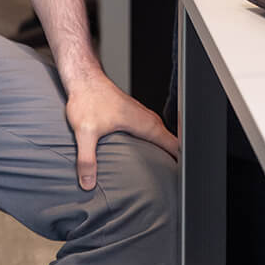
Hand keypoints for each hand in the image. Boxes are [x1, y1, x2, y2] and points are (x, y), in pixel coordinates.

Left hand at [63, 67, 178, 190]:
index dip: (179, 159)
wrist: (84, 80)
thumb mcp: (85, 133)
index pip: (171, 143)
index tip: (179, 174)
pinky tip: (146, 149)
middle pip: (170, 139)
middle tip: (174, 175)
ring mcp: (141, 114)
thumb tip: (88, 183)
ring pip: (161, 133)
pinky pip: (152, 129)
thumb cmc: (88, 100)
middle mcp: (146, 118)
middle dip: (175, 156)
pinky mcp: (133, 114)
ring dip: (165, 147)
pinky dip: (155, 140)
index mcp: (143, 123)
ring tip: (165, 165)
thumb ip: (87, 160)